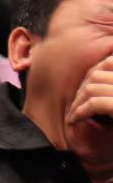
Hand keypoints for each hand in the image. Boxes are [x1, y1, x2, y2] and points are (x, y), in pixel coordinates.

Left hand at [64, 56, 112, 181]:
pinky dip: (81, 111)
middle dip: (81, 90)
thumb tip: (93, 76)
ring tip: (74, 115)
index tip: (83, 94)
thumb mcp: (111, 106)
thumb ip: (107, 89)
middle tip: (74, 108)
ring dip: (78, 101)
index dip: (91, 74)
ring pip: (93, 86)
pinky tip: (75, 121)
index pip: (109, 62)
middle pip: (97, 74)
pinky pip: (96, 103)